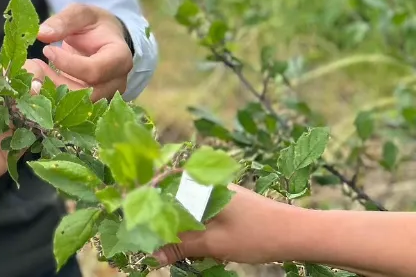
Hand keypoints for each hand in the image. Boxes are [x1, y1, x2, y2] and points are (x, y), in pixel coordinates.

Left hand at [24, 4, 133, 100]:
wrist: (107, 40)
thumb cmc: (95, 25)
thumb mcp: (82, 14)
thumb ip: (64, 21)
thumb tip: (41, 33)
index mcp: (119, 58)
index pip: (94, 70)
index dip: (67, 64)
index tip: (47, 49)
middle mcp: (116, 82)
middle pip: (85, 94)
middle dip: (54, 82)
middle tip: (32, 65)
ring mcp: (105, 95)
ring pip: (76, 104)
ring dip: (50, 90)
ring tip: (34, 70)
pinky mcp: (92, 103)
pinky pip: (72, 107)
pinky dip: (52, 96)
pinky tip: (38, 81)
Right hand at [152, 185, 293, 265]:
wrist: (298, 234)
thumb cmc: (256, 234)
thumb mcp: (214, 244)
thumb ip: (181, 247)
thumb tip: (153, 255)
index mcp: (200, 185)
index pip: (162, 186)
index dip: (147, 204)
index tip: (140, 226)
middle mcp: (207, 184)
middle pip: (173, 199)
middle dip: (165, 223)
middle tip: (160, 247)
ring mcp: (218, 194)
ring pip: (188, 209)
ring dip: (182, 230)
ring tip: (182, 251)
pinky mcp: (228, 205)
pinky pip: (203, 214)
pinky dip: (198, 230)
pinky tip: (203, 249)